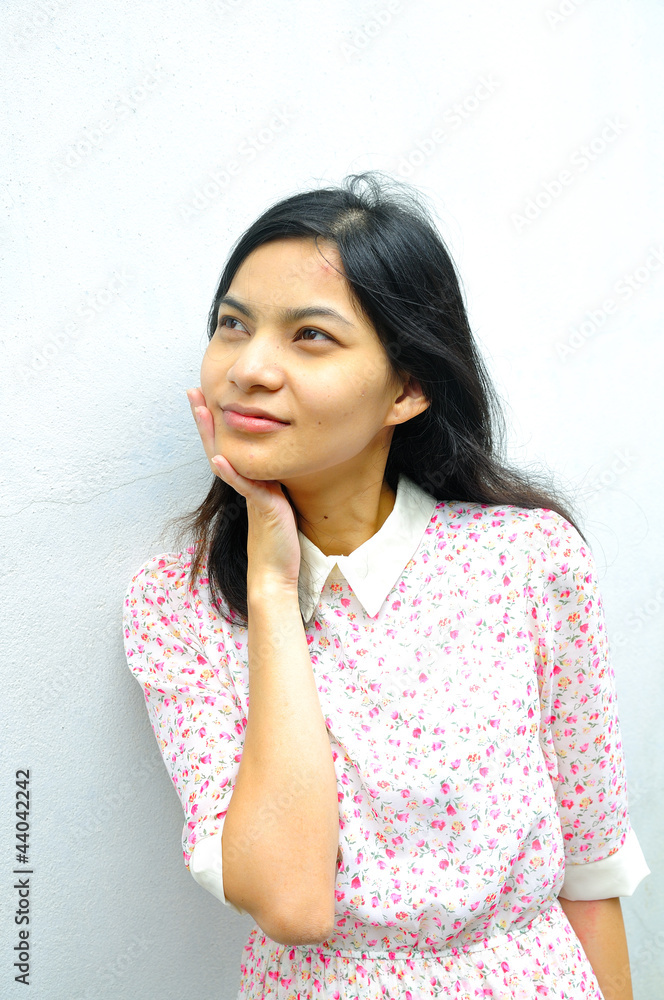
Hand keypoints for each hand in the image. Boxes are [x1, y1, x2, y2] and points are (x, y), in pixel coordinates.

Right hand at [186, 387, 301, 588]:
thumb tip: (275, 462)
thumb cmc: (278, 540)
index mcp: (247, 480)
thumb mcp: (275, 501)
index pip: (227, 445)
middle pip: (218, 446)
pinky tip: (220, 458)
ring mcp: (248, 495)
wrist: (275, 572)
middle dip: (205, 419)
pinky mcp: (261, 507)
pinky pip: (244, 486)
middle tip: (192, 392)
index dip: (214, 422)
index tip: (205, 396)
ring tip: (202, 410)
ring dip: (212, 435)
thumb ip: (270, 482)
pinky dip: (231, 472)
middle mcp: (243, 484)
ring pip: (226, 460)